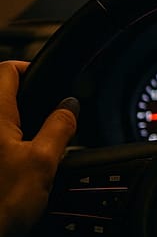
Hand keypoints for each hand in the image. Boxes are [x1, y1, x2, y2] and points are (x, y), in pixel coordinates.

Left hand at [0, 60, 77, 236]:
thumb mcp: (44, 162)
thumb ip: (60, 127)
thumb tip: (70, 106)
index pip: (7, 70)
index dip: (30, 68)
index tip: (47, 78)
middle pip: (2, 96)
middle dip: (25, 103)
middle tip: (46, 118)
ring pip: (1, 122)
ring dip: (14, 127)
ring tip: (32, 146)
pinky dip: (7, 146)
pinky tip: (15, 167)